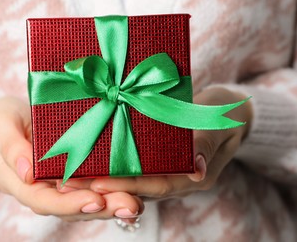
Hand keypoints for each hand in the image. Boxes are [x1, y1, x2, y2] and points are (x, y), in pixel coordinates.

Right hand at [0, 96, 143, 220]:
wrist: (14, 116)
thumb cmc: (4, 118)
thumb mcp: (0, 124)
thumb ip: (10, 147)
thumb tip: (27, 174)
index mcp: (19, 182)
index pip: (43, 200)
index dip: (69, 204)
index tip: (95, 201)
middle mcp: (41, 190)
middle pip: (70, 207)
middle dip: (100, 209)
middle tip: (128, 206)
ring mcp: (59, 185)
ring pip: (85, 202)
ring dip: (111, 205)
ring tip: (135, 204)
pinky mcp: (74, 175)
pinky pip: (92, 188)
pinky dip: (112, 192)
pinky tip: (135, 193)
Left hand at [61, 87, 251, 199]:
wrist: (226, 109)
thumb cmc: (226, 113)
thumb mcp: (219, 123)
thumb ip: (206, 143)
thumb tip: (196, 170)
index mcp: (195, 176)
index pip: (158, 186)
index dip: (128, 186)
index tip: (97, 183)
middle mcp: (177, 179)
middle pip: (137, 188)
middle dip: (104, 186)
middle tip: (69, 181)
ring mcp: (166, 170)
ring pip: (131, 179)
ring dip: (101, 177)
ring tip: (69, 173)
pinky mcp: (157, 159)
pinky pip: (133, 165)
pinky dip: (110, 164)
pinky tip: (87, 158)